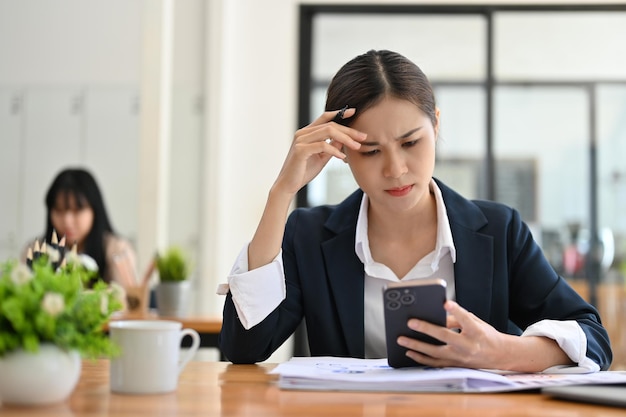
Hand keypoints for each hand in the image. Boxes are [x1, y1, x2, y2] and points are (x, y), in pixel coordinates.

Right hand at [272, 108, 365, 195]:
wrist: (288, 185)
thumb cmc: (304, 171)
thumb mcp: (322, 157)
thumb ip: (332, 146)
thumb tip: (345, 139)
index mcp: (307, 132)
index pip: (325, 118)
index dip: (340, 113)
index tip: (354, 112)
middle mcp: (302, 133)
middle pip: (330, 124)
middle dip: (349, 130)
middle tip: (363, 137)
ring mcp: (300, 140)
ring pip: (328, 131)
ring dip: (345, 138)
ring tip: (356, 146)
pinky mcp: (300, 150)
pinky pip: (322, 145)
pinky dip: (335, 150)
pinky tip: (342, 157)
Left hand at [396, 300, 510, 369]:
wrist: (499, 356)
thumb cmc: (485, 335)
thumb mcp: (477, 322)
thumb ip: (458, 318)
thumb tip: (438, 314)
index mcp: (477, 331)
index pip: (466, 319)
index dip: (456, 311)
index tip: (446, 302)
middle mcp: (468, 345)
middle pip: (445, 336)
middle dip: (426, 329)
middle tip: (411, 322)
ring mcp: (461, 358)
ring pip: (435, 352)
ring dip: (417, 346)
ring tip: (402, 339)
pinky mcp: (455, 365)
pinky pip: (435, 363)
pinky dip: (421, 358)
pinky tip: (409, 352)